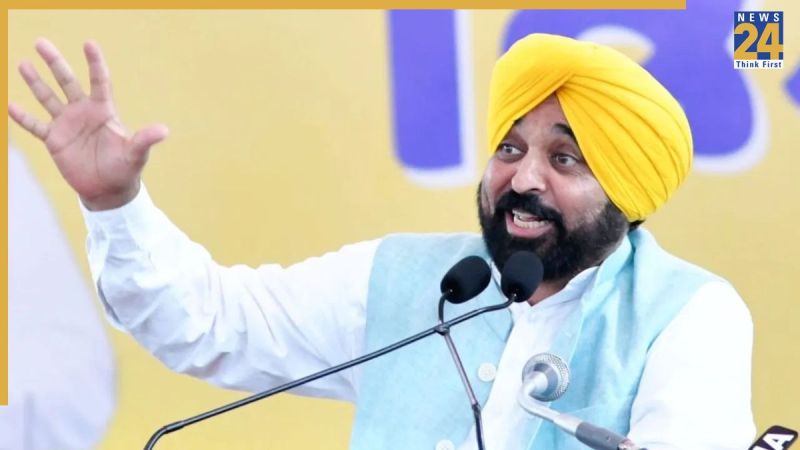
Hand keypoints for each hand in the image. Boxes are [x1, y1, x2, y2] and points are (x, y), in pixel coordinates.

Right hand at [8, 39, 167, 209]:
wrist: (108, 190)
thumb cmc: (125, 169)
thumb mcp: (136, 154)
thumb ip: (145, 140)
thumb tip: (164, 131)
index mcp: (103, 111)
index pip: (99, 81)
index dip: (95, 63)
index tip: (89, 44)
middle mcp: (83, 113)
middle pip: (67, 82)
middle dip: (55, 63)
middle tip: (41, 42)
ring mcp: (67, 125)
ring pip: (48, 98)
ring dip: (36, 82)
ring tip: (24, 64)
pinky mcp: (54, 140)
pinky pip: (35, 126)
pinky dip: (23, 117)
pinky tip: (10, 105)